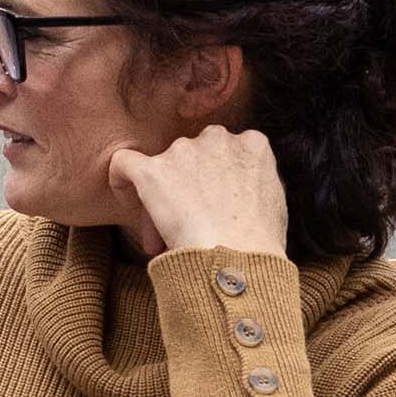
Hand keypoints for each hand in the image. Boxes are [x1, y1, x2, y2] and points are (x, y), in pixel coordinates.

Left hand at [107, 126, 289, 258]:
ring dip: (162, 196)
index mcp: (252, 144)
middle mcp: (217, 138)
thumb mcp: (274, 201)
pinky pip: (124, 163)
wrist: (239, 257)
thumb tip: (236, 187)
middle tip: (188, 223)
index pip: (223, 152)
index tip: (211, 205)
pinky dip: (121, 181)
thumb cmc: (259, 242)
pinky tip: (128, 201)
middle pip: (191, 157)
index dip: (214, 179)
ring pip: (162, 166)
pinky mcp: (151, 170)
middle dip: (187, 185)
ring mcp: (183, 152)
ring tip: (168, 235)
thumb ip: (253, 181)